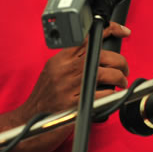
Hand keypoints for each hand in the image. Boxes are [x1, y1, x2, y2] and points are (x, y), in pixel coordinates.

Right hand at [14, 22, 130, 151]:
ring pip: (104, 73)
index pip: (86, 36)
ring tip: (121, 83)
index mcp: (60, 59)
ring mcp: (68, 86)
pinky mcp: (73, 104)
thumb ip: (73, 61)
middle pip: (100, 54)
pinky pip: (102, 94)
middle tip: (124, 69)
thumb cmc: (44, 99)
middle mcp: (64, 69)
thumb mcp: (54, 72)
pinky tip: (112, 96)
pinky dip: (112, 94)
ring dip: (119, 78)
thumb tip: (99, 54)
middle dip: (120, 61)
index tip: (122, 31)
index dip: (108, 30)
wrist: (28, 121)